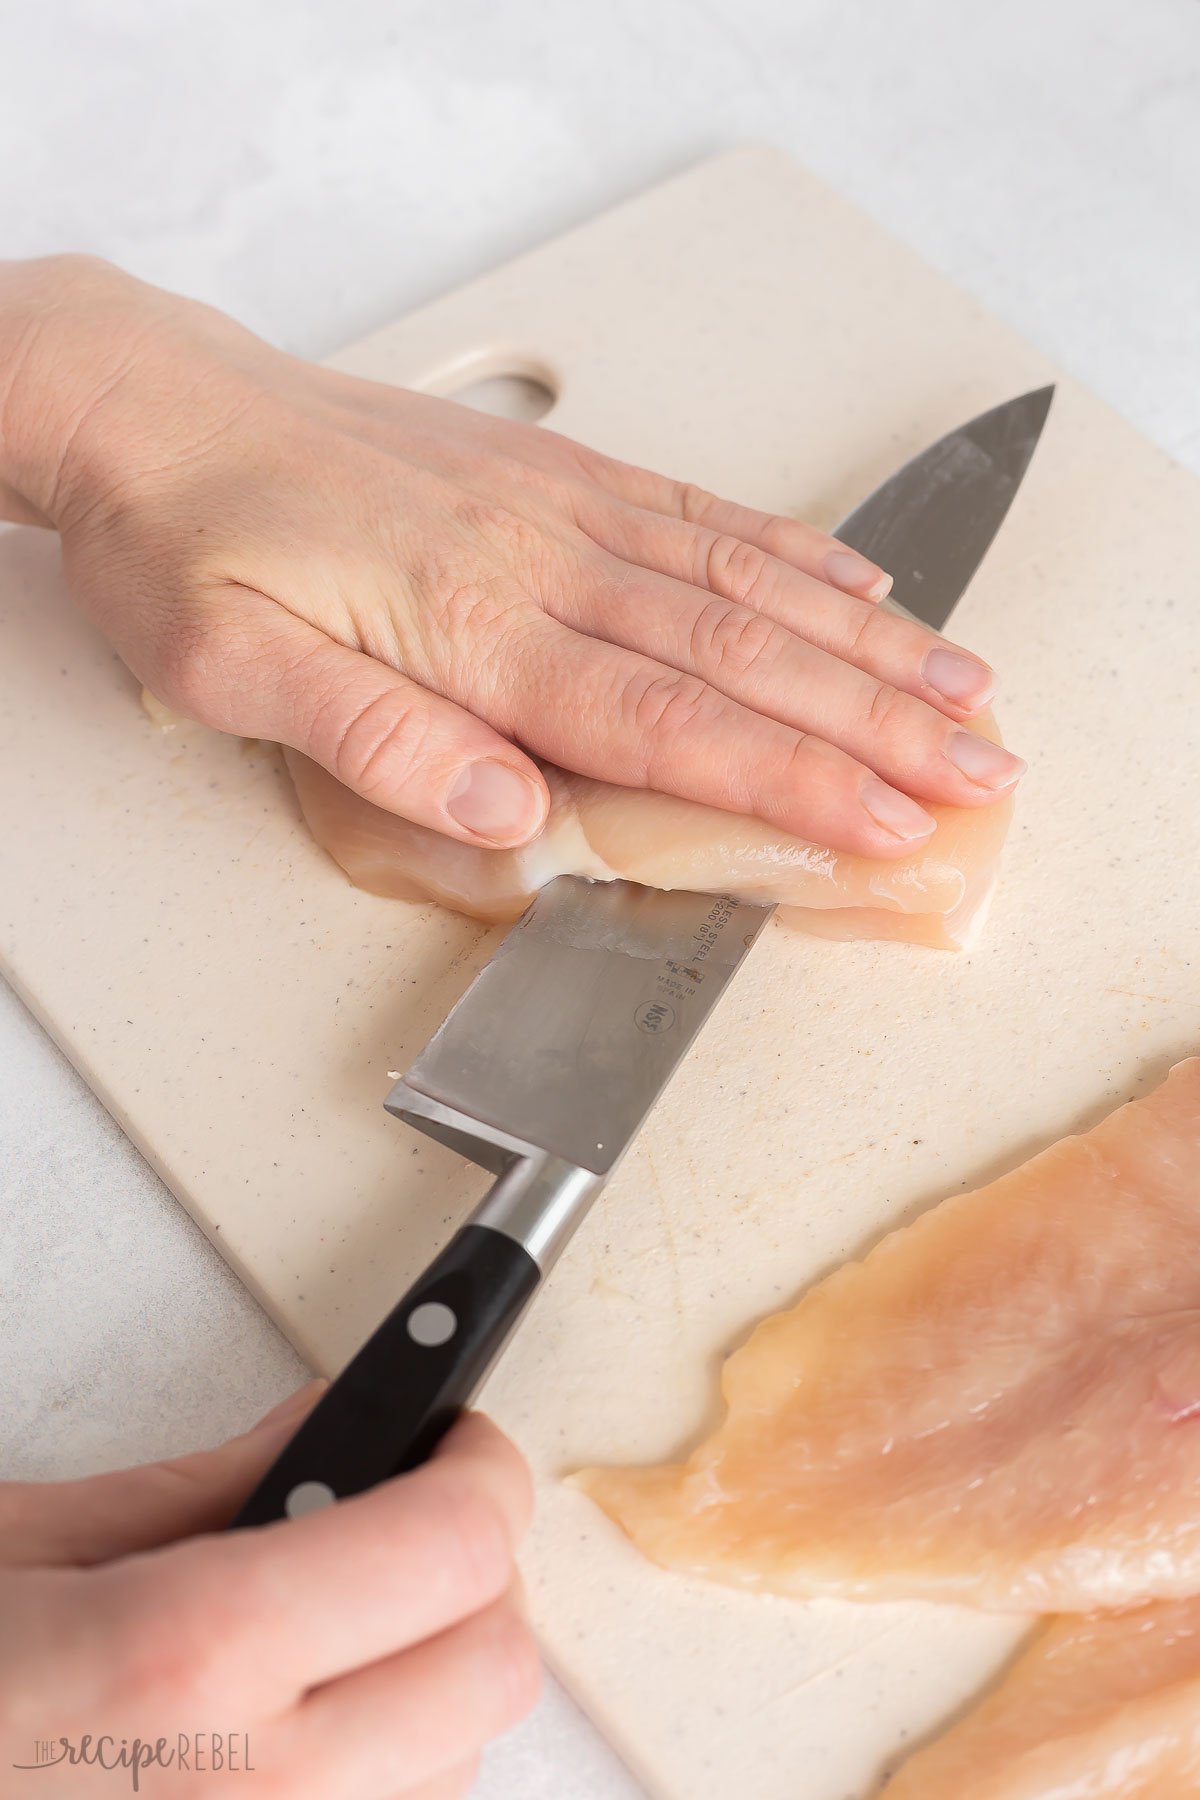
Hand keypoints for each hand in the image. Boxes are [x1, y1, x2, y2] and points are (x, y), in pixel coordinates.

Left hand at [0, 257, 1022, 857]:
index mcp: (477, 625)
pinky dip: (791, 552)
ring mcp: (561, 509)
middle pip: (743, 653)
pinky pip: (699, 512)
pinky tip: (852, 582)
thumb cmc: (189, 539)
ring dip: (865, 640)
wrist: (158, 402)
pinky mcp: (557, 476)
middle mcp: (543, 558)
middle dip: (875, 722)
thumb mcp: (234, 667)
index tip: (887, 819)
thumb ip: (379, 741)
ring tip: (961, 683)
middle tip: (978, 766)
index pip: (669, 720)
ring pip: (747, 581)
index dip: (794, 778)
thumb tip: (505, 814)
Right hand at [0, 1391, 537, 1797]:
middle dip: (469, 1574)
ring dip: (426, 1687)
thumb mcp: (24, 1542)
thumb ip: (209, 1485)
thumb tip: (339, 1424)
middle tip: (397, 1524)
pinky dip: (374, 1785)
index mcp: (176, 1660)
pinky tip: (286, 1740)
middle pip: (493, 1671)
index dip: (475, 1467)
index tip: (455, 1439)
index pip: (449, 1547)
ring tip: (323, 1640)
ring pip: (456, 1775)